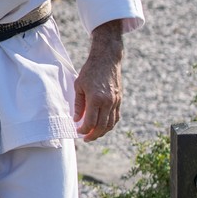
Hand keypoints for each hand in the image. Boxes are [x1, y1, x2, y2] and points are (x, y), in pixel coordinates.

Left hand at [73, 21, 123, 141]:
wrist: (107, 59)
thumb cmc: (90, 71)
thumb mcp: (79, 86)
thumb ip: (78, 104)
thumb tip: (76, 120)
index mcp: (96, 99)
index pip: (91, 122)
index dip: (84, 130)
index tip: (78, 131)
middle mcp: (108, 102)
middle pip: (102, 126)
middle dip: (93, 135)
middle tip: (86, 138)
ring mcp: (116, 102)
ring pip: (111, 124)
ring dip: (102, 132)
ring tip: (94, 134)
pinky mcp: (119, 100)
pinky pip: (116, 117)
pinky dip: (110, 124)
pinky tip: (103, 126)